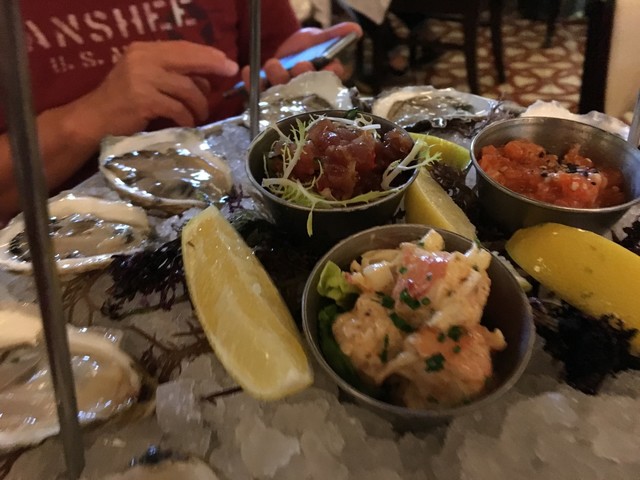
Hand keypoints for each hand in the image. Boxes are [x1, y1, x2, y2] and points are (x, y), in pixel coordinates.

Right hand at [76, 41, 238, 135]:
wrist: (93, 120)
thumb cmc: (122, 103)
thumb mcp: (144, 79)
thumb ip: (170, 74)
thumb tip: (206, 78)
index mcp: (143, 50)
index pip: (182, 47)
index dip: (207, 54)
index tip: (227, 61)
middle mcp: (142, 59)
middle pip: (187, 60)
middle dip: (212, 67)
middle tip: (230, 74)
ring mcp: (141, 78)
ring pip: (186, 87)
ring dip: (199, 103)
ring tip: (201, 114)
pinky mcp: (143, 100)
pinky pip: (177, 107)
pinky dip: (186, 117)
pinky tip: (187, 123)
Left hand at [241, 22, 361, 90]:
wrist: (283, 52)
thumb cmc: (306, 48)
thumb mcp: (319, 39)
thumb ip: (334, 36)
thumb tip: (355, 30)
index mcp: (322, 83)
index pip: (331, 83)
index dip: (331, 76)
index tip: (331, 67)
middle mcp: (304, 95)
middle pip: (305, 91)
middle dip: (303, 77)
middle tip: (301, 65)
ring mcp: (284, 97)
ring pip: (282, 93)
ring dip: (278, 78)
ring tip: (274, 64)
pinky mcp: (265, 95)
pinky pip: (257, 92)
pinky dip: (251, 82)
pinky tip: (247, 71)